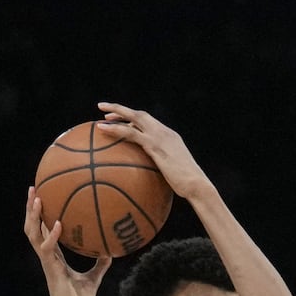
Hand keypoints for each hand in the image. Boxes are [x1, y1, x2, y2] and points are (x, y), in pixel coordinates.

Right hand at [26, 187, 111, 295]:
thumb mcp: (94, 277)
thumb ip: (100, 263)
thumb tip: (112, 250)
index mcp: (54, 255)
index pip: (43, 229)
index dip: (40, 213)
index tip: (42, 194)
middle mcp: (47, 255)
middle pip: (33, 226)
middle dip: (31, 207)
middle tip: (34, 187)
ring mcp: (47, 261)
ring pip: (33, 234)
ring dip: (34, 216)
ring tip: (37, 198)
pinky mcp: (50, 269)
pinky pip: (47, 249)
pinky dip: (51, 235)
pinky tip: (56, 223)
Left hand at [93, 102, 211, 199]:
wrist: (196, 184)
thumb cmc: (187, 186)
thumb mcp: (173, 175)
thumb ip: (161, 171)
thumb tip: (149, 181)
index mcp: (169, 137)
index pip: (148, 122)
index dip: (132, 119)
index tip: (118, 120)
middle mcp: (164, 132)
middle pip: (140, 115)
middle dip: (122, 110)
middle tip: (104, 109)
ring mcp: (160, 137)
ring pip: (135, 118)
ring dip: (116, 113)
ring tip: (100, 114)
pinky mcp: (154, 145)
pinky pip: (131, 133)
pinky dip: (116, 129)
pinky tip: (102, 129)